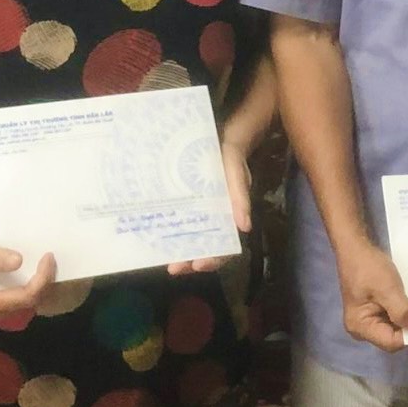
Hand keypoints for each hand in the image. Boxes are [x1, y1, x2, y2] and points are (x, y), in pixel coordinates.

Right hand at [0, 226, 55, 320]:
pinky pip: (27, 294)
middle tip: (51, 257)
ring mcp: (1, 306)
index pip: (24, 297)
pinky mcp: (5, 298)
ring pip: (32, 300)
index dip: (41, 280)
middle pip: (31, 301)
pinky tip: (41, 267)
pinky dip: (37, 282)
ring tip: (50, 262)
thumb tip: (18, 261)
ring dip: (44, 283)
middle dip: (46, 282)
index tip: (48, 257)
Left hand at [171, 139, 252, 276]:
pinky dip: (176, 235)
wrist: (223, 138)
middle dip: (191, 261)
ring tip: (167, 261)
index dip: (214, 258)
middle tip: (174, 268)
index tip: (198, 265)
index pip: (225, 245)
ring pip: (195, 240)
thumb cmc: (232, 156)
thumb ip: (240, 196)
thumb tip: (245, 228)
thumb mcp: (236, 172)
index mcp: (230, 215)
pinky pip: (185, 224)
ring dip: (182, 252)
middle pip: (207, 248)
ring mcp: (204, 213)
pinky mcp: (192, 205)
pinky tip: (162, 238)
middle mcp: (216, 218)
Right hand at [335, 238, 407, 352]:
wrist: (355, 246)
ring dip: (406, 316)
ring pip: (394, 326)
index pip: (391, 342)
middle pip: (392, 337)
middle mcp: (362, 329)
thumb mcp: (388, 288)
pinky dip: (402, 310)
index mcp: (360, 327)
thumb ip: (403, 311)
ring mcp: (367, 319)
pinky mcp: (373, 309)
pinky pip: (391, 317)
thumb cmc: (368, 267)